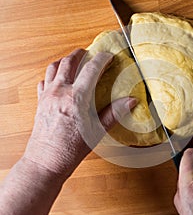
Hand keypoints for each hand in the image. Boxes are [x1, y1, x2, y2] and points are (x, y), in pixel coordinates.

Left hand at [24, 49, 136, 178]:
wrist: (45, 162)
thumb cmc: (71, 150)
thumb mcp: (97, 131)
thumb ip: (114, 113)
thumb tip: (131, 101)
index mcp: (76, 98)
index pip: (91, 69)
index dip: (102, 59)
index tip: (108, 55)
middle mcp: (59, 92)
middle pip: (68, 62)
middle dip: (80, 53)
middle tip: (88, 52)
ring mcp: (47, 95)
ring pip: (53, 67)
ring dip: (64, 60)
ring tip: (73, 60)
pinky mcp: (40, 101)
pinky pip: (44, 80)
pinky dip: (52, 75)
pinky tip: (58, 79)